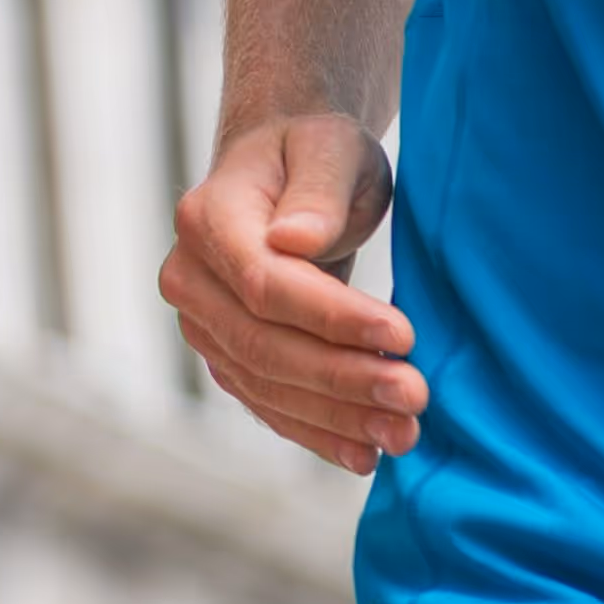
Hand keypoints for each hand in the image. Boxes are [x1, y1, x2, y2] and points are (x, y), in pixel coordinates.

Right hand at [163, 112, 424, 474]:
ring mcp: (202, 325)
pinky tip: (364, 455)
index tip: (403, 335)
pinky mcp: (225, 358)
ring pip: (266, 385)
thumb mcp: (329, 149)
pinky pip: (267, 404)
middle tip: (415, 396)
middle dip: (344, 378)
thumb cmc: (313, 154)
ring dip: (337, 417)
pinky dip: (317, 433)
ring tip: (405, 433)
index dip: (334, 317)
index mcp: (207, 218)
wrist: (285, 172)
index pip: (267, 284)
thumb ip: (317, 191)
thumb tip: (293, 241)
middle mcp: (189, 278)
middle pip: (264, 345)